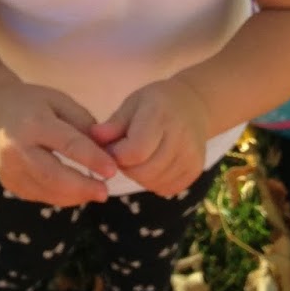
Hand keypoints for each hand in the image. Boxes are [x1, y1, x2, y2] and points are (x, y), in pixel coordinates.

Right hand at [0, 81, 117, 205]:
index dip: (92, 159)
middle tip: (105, 192)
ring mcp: (10, 169)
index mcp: (34, 123)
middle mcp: (17, 149)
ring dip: (74, 196)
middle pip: (53, 176)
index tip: (112, 170)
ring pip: (46, 191)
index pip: (67, 144)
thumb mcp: (59, 101)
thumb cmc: (33, 102)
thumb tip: (105, 151)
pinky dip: (60, 196)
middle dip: (83, 187)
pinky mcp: (9, 182)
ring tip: (95, 192)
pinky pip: (39, 195)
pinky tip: (75, 192)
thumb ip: (82, 124)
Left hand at [91, 79, 208, 197]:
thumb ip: (114, 124)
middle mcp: (180, 137)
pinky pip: (166, 189)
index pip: (135, 151)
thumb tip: (94, 138)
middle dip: (126, 167)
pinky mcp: (195, 170)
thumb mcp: (132, 104)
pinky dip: (153, 182)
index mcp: (160, 116)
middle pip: (143, 171)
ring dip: (139, 176)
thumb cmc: (156, 102)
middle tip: (124, 153)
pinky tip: (153, 165)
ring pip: (153, 182)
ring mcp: (191, 156)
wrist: (194, 105)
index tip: (112, 146)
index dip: (117, 155)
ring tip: (139, 157)